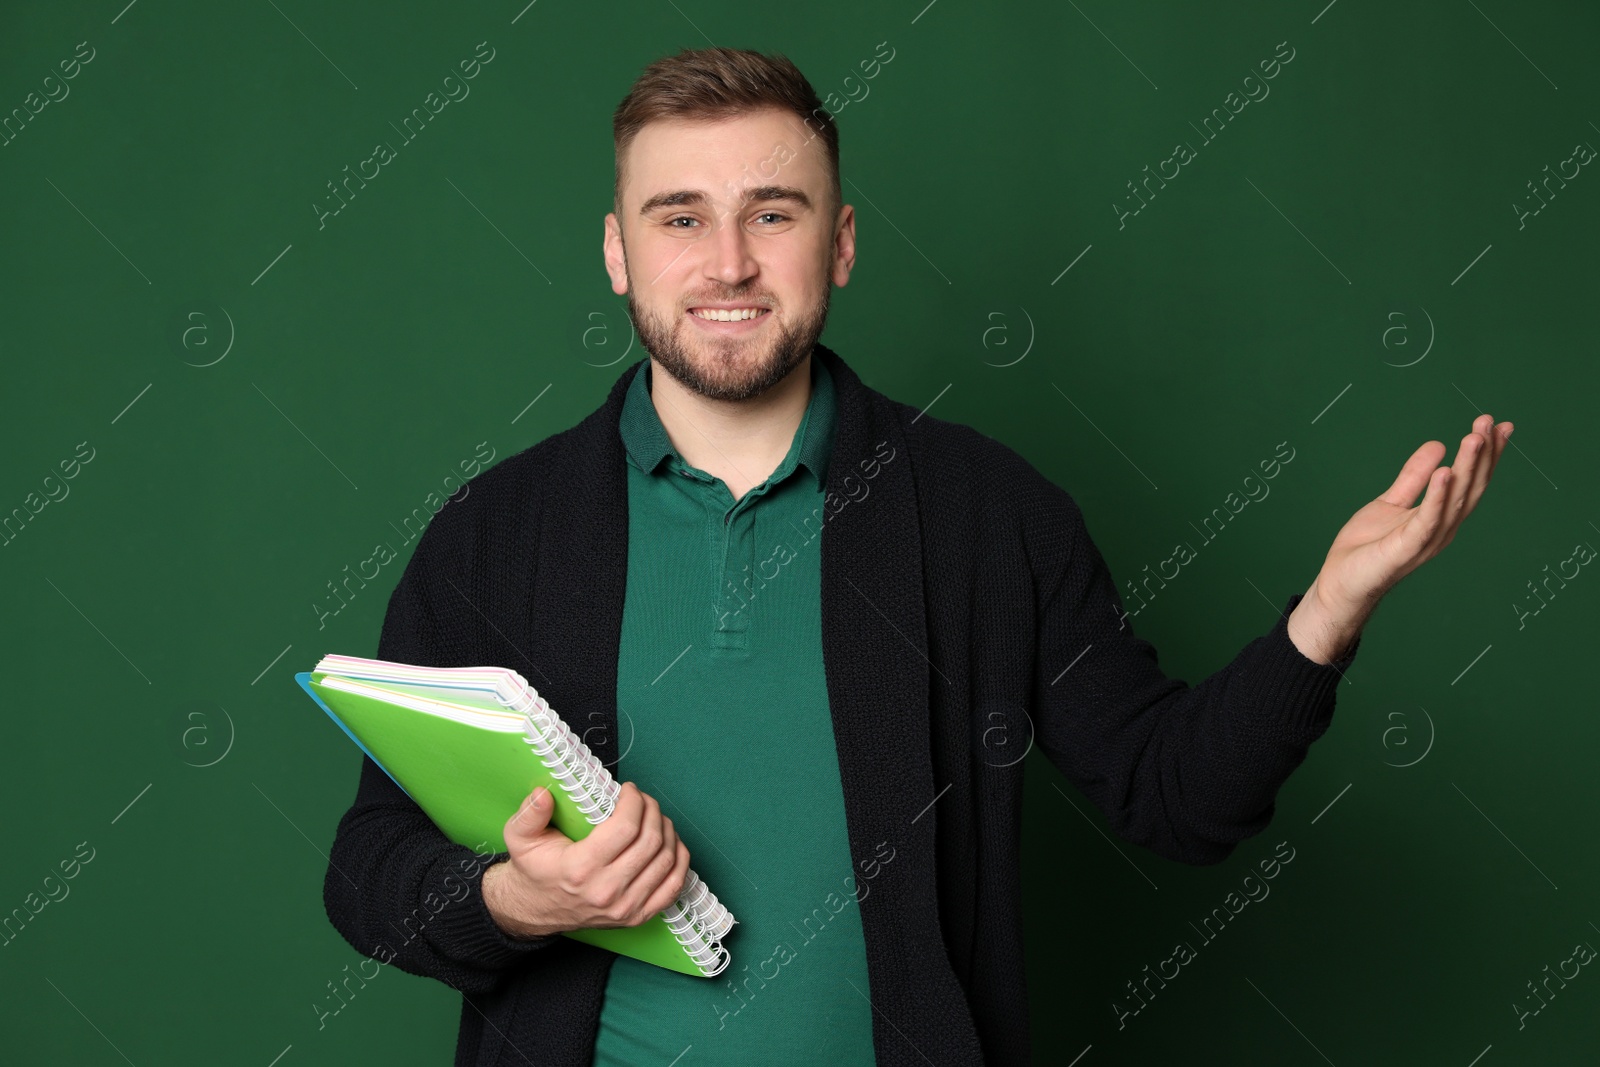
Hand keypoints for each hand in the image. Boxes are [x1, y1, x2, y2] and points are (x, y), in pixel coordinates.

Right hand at [481, 781, 690, 939]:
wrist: (535, 909)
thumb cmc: (534, 869)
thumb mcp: (520, 837)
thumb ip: (529, 813)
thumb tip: (543, 794)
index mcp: (581, 869)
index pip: (626, 828)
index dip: (635, 802)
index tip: (629, 790)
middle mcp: (607, 891)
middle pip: (650, 841)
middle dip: (652, 811)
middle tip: (643, 800)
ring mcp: (625, 907)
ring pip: (666, 860)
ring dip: (667, 831)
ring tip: (655, 817)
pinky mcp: (637, 916)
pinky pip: (673, 886)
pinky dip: (679, 860)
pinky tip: (671, 843)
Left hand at [1289, 413, 1512, 662]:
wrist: (1340, 581)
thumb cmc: (1367, 547)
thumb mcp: (1392, 501)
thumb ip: (1413, 477)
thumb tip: (1438, 444)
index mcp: (1441, 516)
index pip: (1470, 481)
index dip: (1486, 454)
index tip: (1498, 425)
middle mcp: (1442, 528)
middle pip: (1470, 487)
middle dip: (1482, 454)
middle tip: (1488, 422)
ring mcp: (1427, 539)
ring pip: (1455, 500)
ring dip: (1467, 467)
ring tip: (1474, 438)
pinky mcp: (1407, 548)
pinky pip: (1427, 520)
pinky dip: (1438, 497)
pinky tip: (1445, 472)